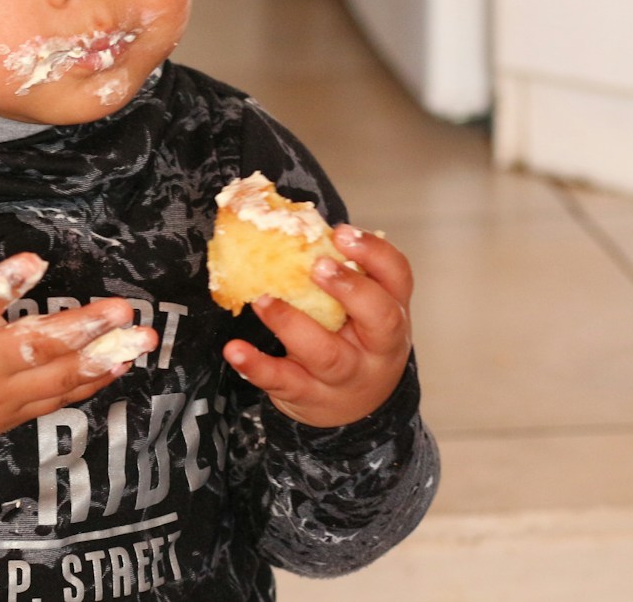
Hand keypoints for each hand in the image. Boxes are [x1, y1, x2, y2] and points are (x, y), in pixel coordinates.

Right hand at [0, 203, 152, 440]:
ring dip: (102, 356)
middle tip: (122, 308)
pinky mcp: (16, 413)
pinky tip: (122, 363)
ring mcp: (1, 394)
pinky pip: (58, 399)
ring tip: (141, 338)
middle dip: (80, 327)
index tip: (36, 260)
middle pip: (33, 346)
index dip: (4, 285)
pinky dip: (92, 382)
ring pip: (55, 377)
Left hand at [223, 225, 413, 427]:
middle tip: (316, 265)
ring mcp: (346, 376)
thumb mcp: (361, 309)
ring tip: (263, 299)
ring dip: (291, 323)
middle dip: (350, 289)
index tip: (341, 232)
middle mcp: (377, 346)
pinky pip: (283, 381)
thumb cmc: (354, 340)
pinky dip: (256, 366)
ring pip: (326, 354)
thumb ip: (340, 272)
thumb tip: (291, 222)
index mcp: (392, 311)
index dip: (374, 253)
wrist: (356, 410)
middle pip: (379, 318)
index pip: (397, 278)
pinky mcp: (309, 395)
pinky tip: (234, 350)